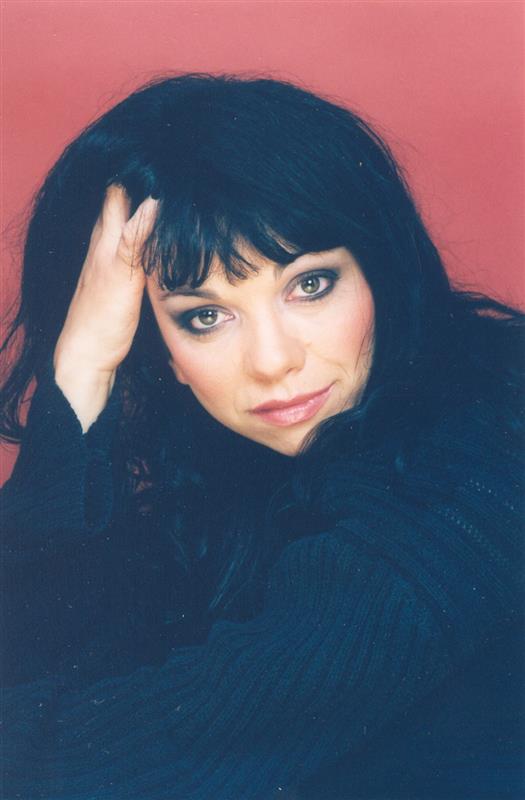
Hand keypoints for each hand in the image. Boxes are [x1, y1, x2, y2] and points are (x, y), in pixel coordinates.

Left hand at [53, 185, 157, 430]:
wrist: (87, 358)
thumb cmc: (101, 319)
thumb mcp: (122, 276)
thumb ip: (136, 239)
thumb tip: (155, 201)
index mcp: (104, 237)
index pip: (119, 190)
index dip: (137, 173)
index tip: (163, 160)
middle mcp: (104, 244)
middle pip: (121, 204)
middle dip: (143, 187)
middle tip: (175, 177)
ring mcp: (110, 262)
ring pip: (127, 225)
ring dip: (144, 212)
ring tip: (171, 201)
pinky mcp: (118, 280)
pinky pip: (133, 247)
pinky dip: (146, 238)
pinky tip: (159, 241)